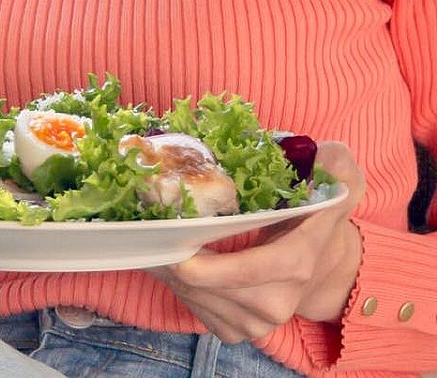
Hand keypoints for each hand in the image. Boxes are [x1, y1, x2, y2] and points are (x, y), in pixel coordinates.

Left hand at [148, 142, 366, 343]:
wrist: (328, 264)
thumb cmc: (320, 214)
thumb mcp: (337, 180)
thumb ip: (333, 162)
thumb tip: (320, 154)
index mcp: (296, 261)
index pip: (244, 271)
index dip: (205, 265)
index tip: (173, 247)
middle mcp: (278, 300)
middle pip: (210, 287)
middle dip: (174, 262)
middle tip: (149, 233)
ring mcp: (260, 322)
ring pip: (198, 301)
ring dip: (171, 275)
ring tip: (157, 244)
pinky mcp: (241, 331)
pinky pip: (198, 313)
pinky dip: (180, 291)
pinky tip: (175, 266)